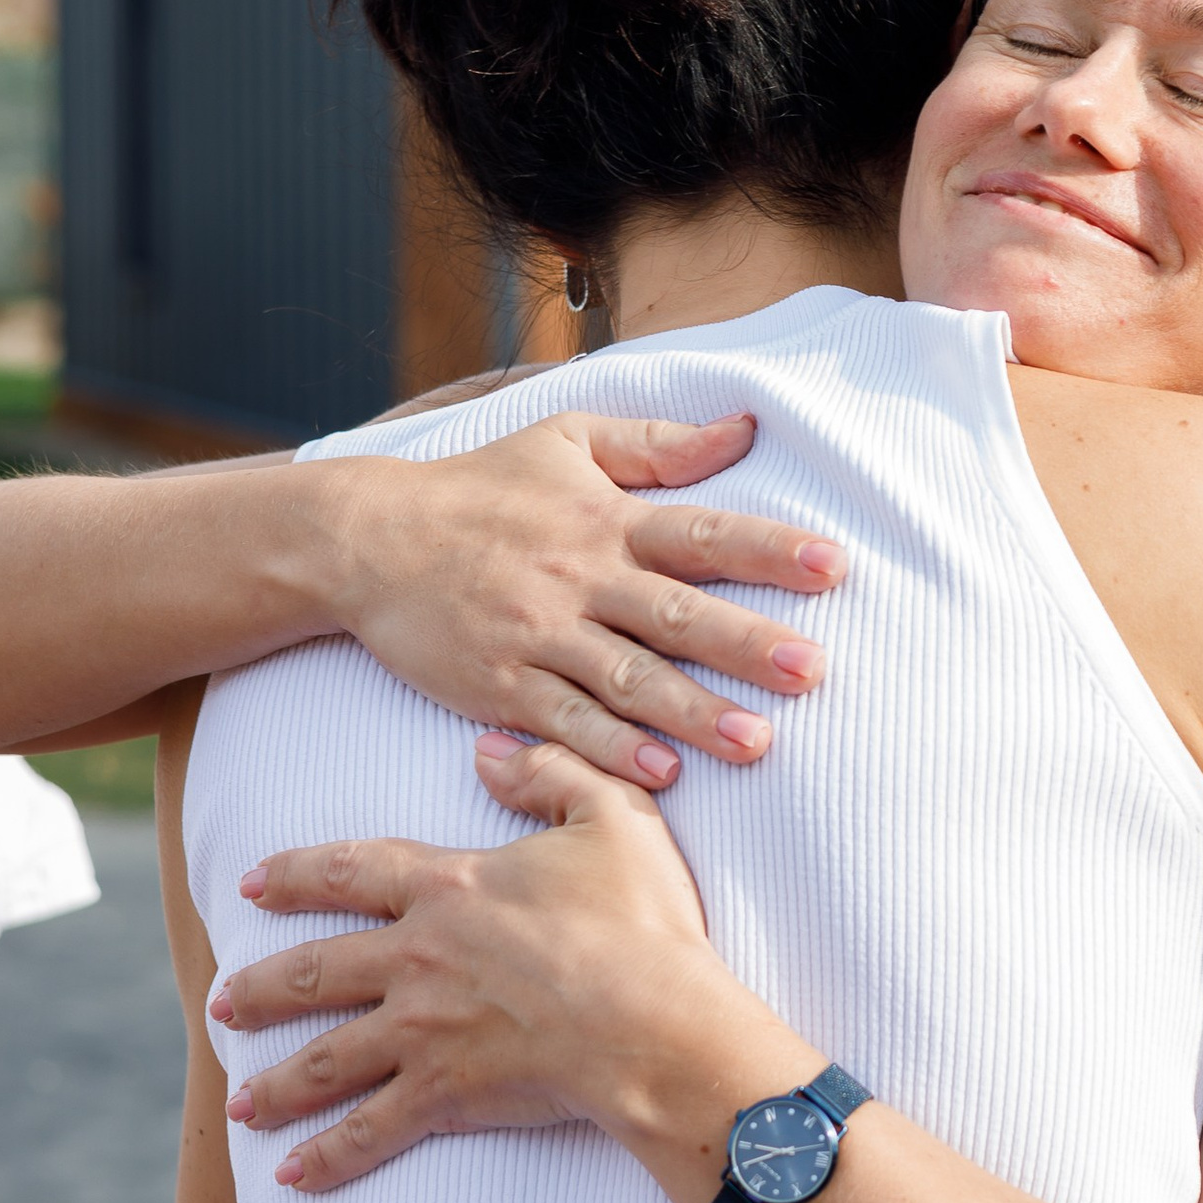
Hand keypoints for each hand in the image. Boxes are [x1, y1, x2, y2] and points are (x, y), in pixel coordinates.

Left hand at [215, 730, 804, 1195]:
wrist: (653, 1022)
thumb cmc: (642, 921)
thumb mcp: (613, 817)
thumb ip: (549, 773)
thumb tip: (490, 751)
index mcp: (450, 885)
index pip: (351, 869)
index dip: (296, 874)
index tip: (251, 884)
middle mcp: (418, 956)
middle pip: (314, 970)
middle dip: (260, 990)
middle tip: (222, 1004)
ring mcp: (423, 1029)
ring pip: (325, 1058)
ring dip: (276, 1082)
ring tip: (239, 1102)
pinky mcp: (443, 1093)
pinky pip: (370, 1129)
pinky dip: (328, 1156)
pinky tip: (292, 1175)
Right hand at [331, 409, 846, 779]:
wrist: (370, 538)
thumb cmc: (481, 487)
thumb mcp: (567, 440)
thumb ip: (659, 443)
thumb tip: (746, 428)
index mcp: (606, 520)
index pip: (702, 534)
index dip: (769, 549)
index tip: (833, 565)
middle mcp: (580, 580)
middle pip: (676, 615)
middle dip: (748, 644)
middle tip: (814, 671)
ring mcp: (538, 636)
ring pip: (628, 680)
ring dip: (693, 712)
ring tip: (756, 741)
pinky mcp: (499, 685)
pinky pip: (563, 721)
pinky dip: (610, 748)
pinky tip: (659, 774)